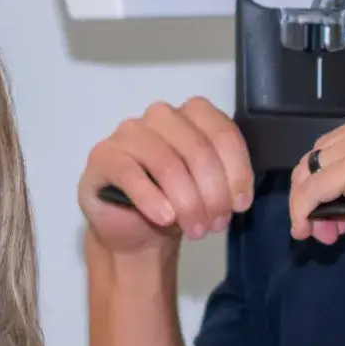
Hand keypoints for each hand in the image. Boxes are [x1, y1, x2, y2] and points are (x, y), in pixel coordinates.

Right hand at [81, 97, 254, 256]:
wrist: (133, 230)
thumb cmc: (174, 203)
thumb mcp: (208, 191)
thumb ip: (225, 182)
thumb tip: (238, 196)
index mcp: (193, 115)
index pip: (222, 133)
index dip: (237, 171)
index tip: (240, 205)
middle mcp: (162, 116)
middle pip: (197, 149)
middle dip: (213, 194)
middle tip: (215, 225)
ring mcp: (130, 133)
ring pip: (167, 163)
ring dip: (187, 202)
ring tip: (195, 229)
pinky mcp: (104, 156)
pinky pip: (131, 173)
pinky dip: (151, 199)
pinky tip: (164, 218)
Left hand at [288, 104, 344, 300]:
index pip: (337, 143)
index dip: (327, 178)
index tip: (334, 211)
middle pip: (320, 155)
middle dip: (314, 192)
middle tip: (327, 227)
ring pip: (312, 171)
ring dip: (307, 205)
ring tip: (324, 233)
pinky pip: (313, 189)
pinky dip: (302, 211)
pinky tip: (307, 230)